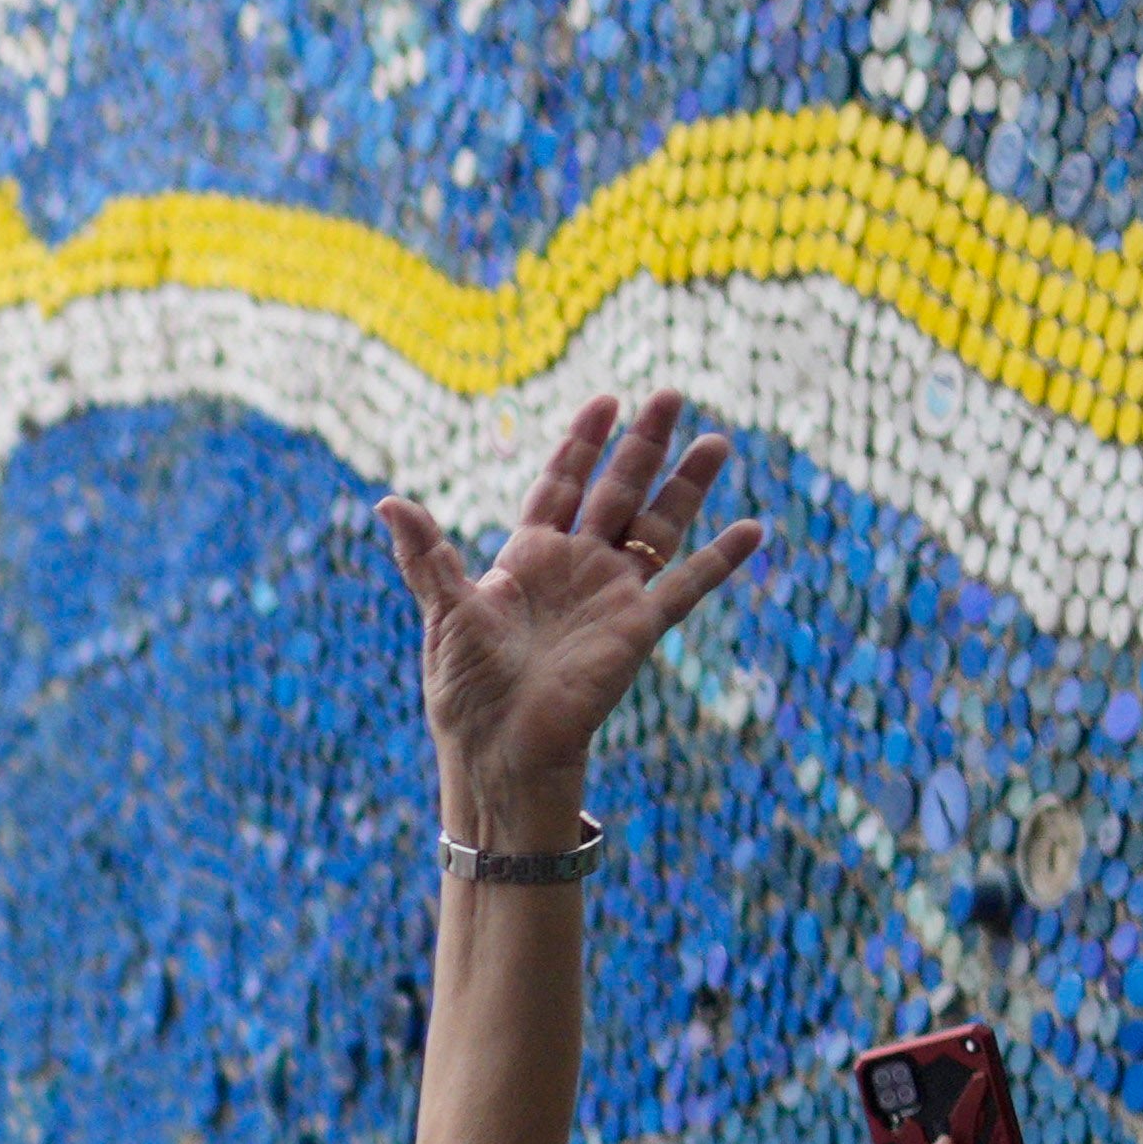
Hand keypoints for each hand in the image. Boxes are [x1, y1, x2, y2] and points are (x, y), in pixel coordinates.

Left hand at [368, 393, 759, 835]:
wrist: (501, 748)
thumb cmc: (466, 688)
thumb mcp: (443, 612)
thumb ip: (426, 555)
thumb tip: (388, 502)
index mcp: (529, 557)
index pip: (561, 485)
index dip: (582, 444)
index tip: (606, 402)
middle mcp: (576, 568)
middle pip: (618, 491)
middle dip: (643, 444)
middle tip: (670, 394)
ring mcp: (612, 596)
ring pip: (659, 527)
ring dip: (687, 485)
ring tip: (718, 442)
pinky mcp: (638, 630)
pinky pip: (686, 587)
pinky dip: (720, 561)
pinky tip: (754, 529)